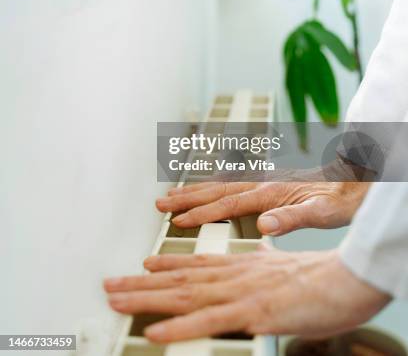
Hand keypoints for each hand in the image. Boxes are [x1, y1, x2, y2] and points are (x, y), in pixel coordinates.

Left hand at [104, 245, 388, 342]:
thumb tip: (260, 250)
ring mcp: (238, 293)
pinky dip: (178, 328)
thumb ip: (266, 259)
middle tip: (110, 284)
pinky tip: (154, 333)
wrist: (343, 279)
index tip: (143, 266)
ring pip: (184, 296)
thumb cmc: (316, 278)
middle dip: (141, 284)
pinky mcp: (249, 312)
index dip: (167, 266)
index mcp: (240, 266)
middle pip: (180, 279)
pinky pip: (207, 322)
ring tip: (116, 299)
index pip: (196, 264)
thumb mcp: (283, 266)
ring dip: (146, 299)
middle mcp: (232, 275)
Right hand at [156, 180, 369, 235]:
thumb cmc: (339, 200)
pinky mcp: (267, 182)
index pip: (229, 204)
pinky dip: (211, 187)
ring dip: (194, 190)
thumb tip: (265, 225)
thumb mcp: (322, 213)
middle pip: (216, 190)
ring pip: (220, 184)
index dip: (202, 213)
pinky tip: (204, 191)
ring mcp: (263, 180)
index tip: (179, 221)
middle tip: (159, 204)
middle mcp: (262, 182)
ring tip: (170, 195)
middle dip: (187, 198)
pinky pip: (231, 184)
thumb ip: (293, 218)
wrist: (353, 182)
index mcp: (271, 191)